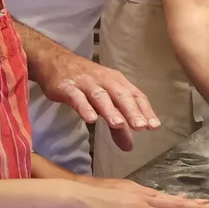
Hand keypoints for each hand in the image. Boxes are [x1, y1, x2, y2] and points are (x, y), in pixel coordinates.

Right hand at [33, 50, 157, 151]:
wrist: (54, 60)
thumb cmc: (85, 82)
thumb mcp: (104, 100)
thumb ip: (117, 125)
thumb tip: (130, 147)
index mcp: (117, 82)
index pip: (135, 96)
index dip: (145, 110)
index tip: (154, 126)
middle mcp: (104, 80)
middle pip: (121, 96)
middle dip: (131, 111)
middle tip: (141, 126)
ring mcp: (86, 83)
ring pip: (100, 96)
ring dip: (110, 110)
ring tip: (118, 124)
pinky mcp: (68, 87)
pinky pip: (77, 98)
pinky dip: (84, 107)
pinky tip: (90, 119)